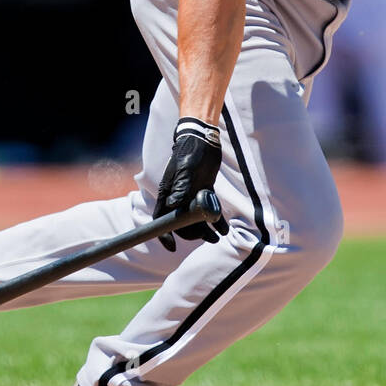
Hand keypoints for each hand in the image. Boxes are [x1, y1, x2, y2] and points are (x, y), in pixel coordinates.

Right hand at [154, 117, 229, 250]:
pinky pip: (208, 210)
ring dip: (206, 230)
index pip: (161, 218)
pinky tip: (224, 228)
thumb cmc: (190, 152)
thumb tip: (174, 205)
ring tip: (218, 237)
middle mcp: (178, 197)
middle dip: (193, 234)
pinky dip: (216, 220)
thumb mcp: (186, 169)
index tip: (172, 246)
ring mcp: (191, 195)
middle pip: (181, 223)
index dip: (164, 234)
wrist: (203, 139)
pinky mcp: (204, 191)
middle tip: (209, 238)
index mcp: (168, 193)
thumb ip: (181, 187)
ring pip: (196, 219)